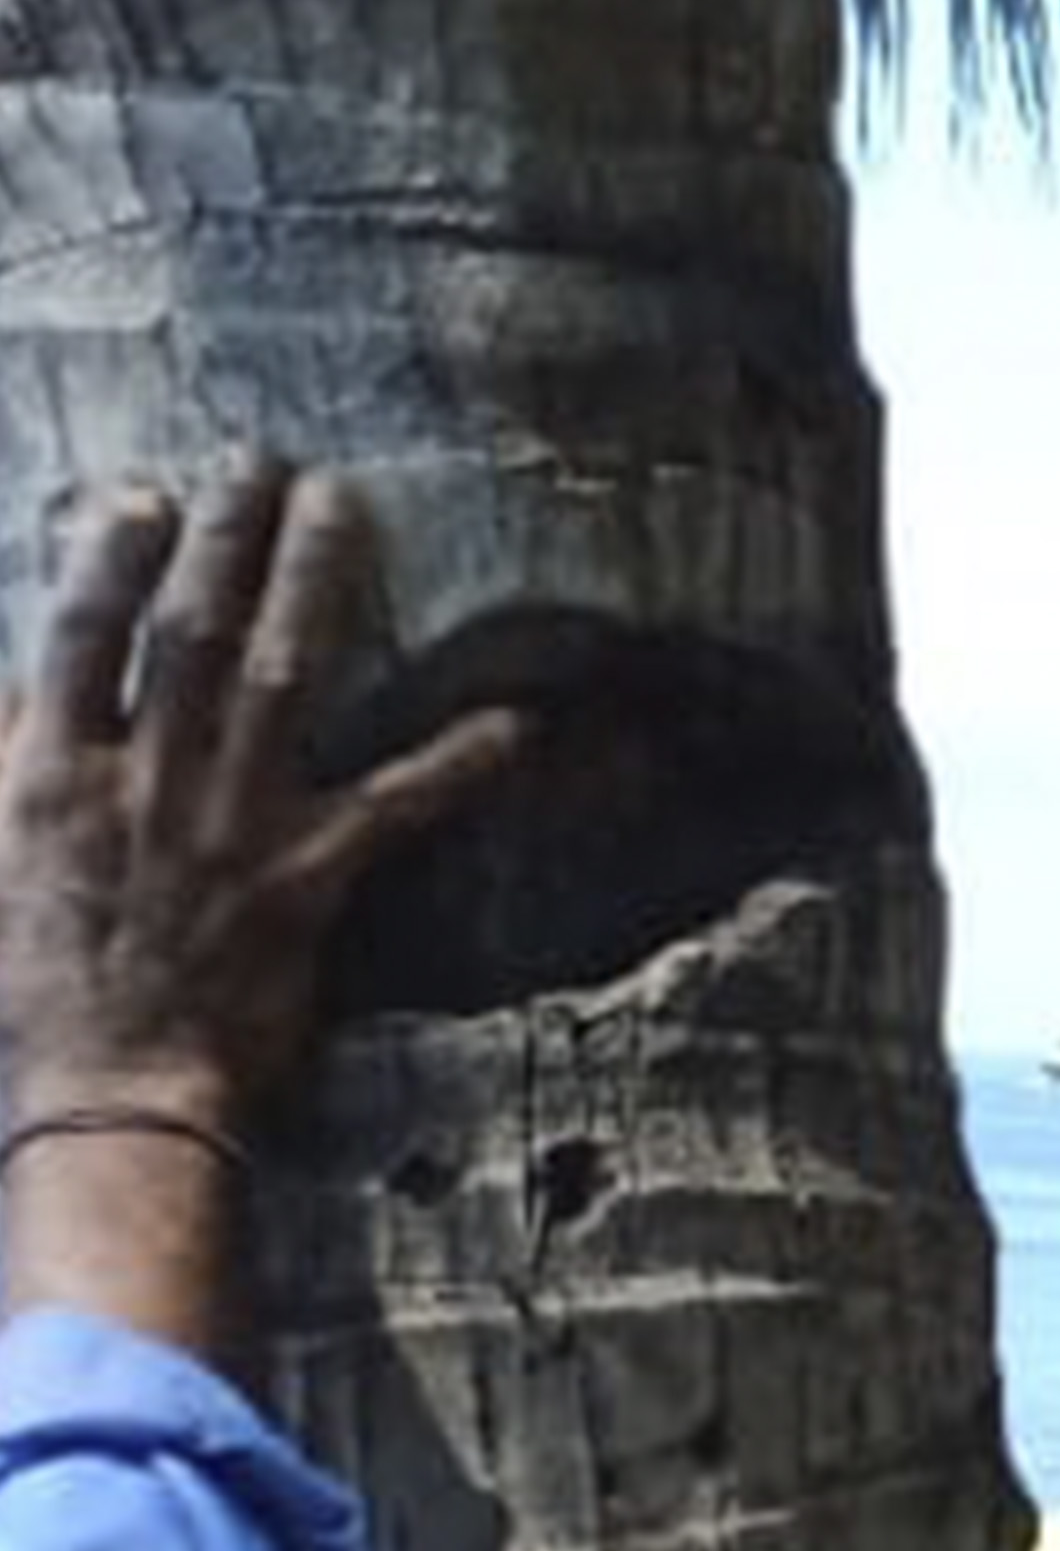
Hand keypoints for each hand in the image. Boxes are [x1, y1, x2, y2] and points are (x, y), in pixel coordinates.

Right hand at [2, 468, 523, 1129]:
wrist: (112, 1087)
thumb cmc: (31, 981)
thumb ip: (2, 761)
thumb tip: (21, 688)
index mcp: (53, 771)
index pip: (85, 633)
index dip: (117, 555)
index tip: (150, 496)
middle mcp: (149, 779)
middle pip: (196, 630)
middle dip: (230, 538)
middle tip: (265, 463)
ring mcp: (236, 824)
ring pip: (286, 679)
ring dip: (319, 587)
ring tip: (346, 513)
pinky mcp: (310, 879)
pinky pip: (396, 807)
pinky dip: (459, 765)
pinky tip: (517, 723)